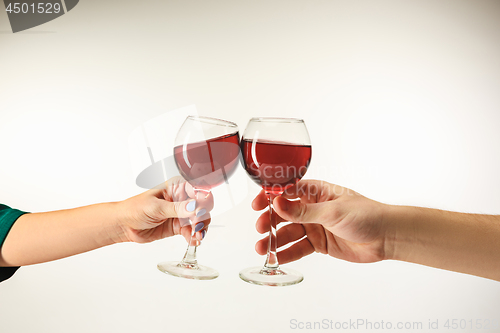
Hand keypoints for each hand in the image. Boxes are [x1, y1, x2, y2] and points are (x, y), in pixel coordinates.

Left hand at [119, 176, 213, 243]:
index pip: (197, 189)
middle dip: (203, 217)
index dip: (202, 200)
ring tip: (196, 236)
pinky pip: (191, 231)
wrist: (124, 225)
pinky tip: (193, 241)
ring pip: (200, 220)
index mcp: (176, 187)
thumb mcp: (156, 207)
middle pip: (202, 206)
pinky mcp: (178, 227)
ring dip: (200, 229)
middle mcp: (181, 199)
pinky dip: (194, 237)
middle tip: (197, 226)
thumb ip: (176, 208)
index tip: (200, 211)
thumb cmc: (135, 209)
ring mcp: (181, 213)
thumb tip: (194, 206)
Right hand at [253, 180, 388, 263]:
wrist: (387, 237)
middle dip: (270, 221)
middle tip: (260, 229)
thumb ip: (303, 211)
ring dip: (275, 240)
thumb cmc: (366, 215)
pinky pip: (299, 248)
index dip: (270, 197)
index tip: (257, 204)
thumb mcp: (332, 211)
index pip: (287, 191)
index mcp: (316, 192)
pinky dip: (287, 253)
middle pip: (284, 214)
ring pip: (289, 233)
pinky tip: (276, 258)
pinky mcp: (319, 244)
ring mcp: (315, 226)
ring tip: (262, 249)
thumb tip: (277, 203)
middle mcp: (313, 208)